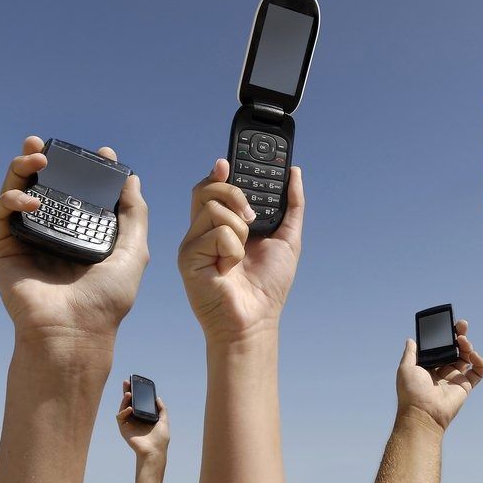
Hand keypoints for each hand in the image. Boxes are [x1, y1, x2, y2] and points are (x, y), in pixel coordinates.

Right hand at [0, 136, 149, 350]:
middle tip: (43, 143)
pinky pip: (0, 215)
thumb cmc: (107, 299)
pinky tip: (30, 200)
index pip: (78, 192)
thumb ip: (133, 214)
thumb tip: (132, 179)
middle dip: (39, 159)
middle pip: (41, 186)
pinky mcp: (3, 250)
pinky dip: (10, 199)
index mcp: (80, 233)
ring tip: (36, 157)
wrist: (76, 331)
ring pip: (15, 193)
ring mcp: (26, 240)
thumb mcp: (133, 251)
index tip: (100, 152)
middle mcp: (52, 233)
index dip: (84, 168)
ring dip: (20, 169)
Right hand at [116, 379, 169, 458]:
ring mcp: (129, 423)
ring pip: (123, 408)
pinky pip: (120, 417)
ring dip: (124, 400)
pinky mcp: (124, 428)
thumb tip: (157, 398)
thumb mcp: (164, 420)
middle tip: (126, 382)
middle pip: (129, 402)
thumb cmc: (160, 438)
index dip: (136, 392)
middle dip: (127, 391)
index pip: (138, 401)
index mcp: (144, 416)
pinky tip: (130, 408)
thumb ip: (161, 409)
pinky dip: (124, 411)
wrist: (154, 450)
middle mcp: (135, 418)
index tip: (135, 383)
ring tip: (128, 393)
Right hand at [177, 159, 303, 342]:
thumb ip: (291, 205)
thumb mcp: (288, 237)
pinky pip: (216, 234)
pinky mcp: (188, 256)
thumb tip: (294, 172)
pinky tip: (228, 269)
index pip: (214, 187)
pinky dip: (232, 251)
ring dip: (240, 232)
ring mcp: (194, 242)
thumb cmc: (268, 285)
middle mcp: (204, 229)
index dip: (220, 173)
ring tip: (240, 256)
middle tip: (253, 219)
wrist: (256, 319)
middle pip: (208, 188)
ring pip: (215, 209)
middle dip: (235, 195)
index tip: (227, 163)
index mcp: (223, 223)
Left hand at [396, 321, 482, 431]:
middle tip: (462, 324)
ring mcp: (454, 377)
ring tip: (463, 340)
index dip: (444, 335)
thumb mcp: (406, 368)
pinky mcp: (465, 385)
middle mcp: (442, 370)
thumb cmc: (411, 391)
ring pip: (466, 357)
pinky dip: (479, 362)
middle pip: (454, 349)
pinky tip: (473, 355)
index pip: (439, 346)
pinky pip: (478, 372)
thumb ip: (411, 353)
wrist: (423, 412)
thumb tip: (411, 339)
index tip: (447, 323)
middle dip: (459, 335)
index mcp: (428, 365)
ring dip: (467, 346)